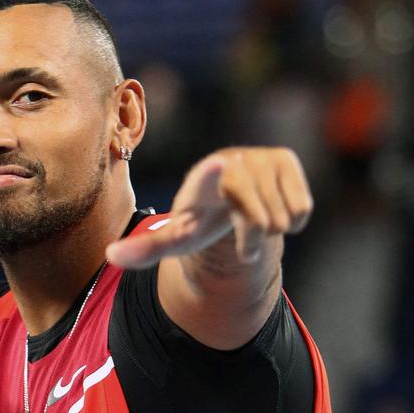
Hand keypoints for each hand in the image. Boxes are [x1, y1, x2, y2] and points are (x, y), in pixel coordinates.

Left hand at [106, 147, 312, 268]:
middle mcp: (229, 162)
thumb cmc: (198, 219)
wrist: (228, 196)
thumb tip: (111, 255)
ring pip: (282, 219)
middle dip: (252, 238)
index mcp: (198, 182)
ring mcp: (258, 157)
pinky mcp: (284, 157)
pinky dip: (293, 220)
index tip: (219, 165)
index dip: (215, 174)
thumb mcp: (175, 238)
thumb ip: (144, 249)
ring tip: (251, 217)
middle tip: (235, 227)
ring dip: (271, 229)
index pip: (207, 179)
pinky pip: (302, 209)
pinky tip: (273, 206)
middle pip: (258, 222)